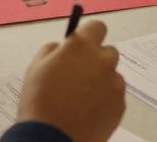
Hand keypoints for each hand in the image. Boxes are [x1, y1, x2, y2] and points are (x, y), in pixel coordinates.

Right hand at [17, 20, 125, 141]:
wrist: (51, 138)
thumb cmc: (40, 102)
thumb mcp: (36, 67)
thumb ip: (53, 49)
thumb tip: (63, 46)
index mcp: (81, 46)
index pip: (97, 27)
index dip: (89, 35)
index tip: (83, 44)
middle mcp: (102, 60)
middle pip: (107, 51)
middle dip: (96, 59)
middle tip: (79, 75)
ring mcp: (114, 83)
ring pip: (112, 75)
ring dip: (101, 81)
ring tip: (81, 99)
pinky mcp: (120, 104)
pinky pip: (115, 95)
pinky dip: (105, 100)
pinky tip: (87, 111)